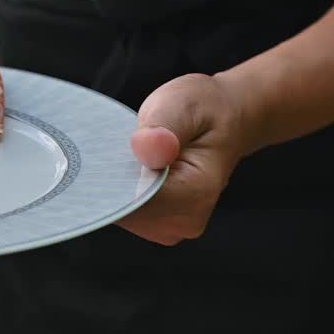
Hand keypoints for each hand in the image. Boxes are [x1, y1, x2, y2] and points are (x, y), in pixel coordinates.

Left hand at [117, 73, 255, 245]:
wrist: (225, 119)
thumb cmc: (204, 111)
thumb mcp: (184, 105)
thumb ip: (164, 126)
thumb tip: (146, 146)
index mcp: (196, 193)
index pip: (135, 201)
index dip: (111, 179)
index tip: (108, 152)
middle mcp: (187, 220)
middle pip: (124, 212)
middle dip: (112, 181)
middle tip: (127, 146)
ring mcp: (173, 228)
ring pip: (121, 215)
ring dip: (116, 186)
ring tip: (135, 155)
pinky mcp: (160, 225)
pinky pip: (125, 214)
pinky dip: (121, 191)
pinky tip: (133, 168)